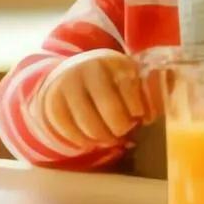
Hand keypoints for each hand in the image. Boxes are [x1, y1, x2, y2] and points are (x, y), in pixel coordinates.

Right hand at [35, 50, 151, 151]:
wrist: (70, 72)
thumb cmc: (110, 81)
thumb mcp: (129, 77)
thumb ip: (146, 93)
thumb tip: (149, 117)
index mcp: (113, 61)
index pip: (130, 89)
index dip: (138, 110)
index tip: (139, 116)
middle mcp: (88, 69)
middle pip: (111, 111)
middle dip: (121, 127)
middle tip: (124, 129)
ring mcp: (68, 85)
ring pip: (90, 126)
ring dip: (104, 138)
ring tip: (110, 137)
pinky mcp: (53, 103)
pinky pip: (71, 132)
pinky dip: (84, 142)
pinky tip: (92, 140)